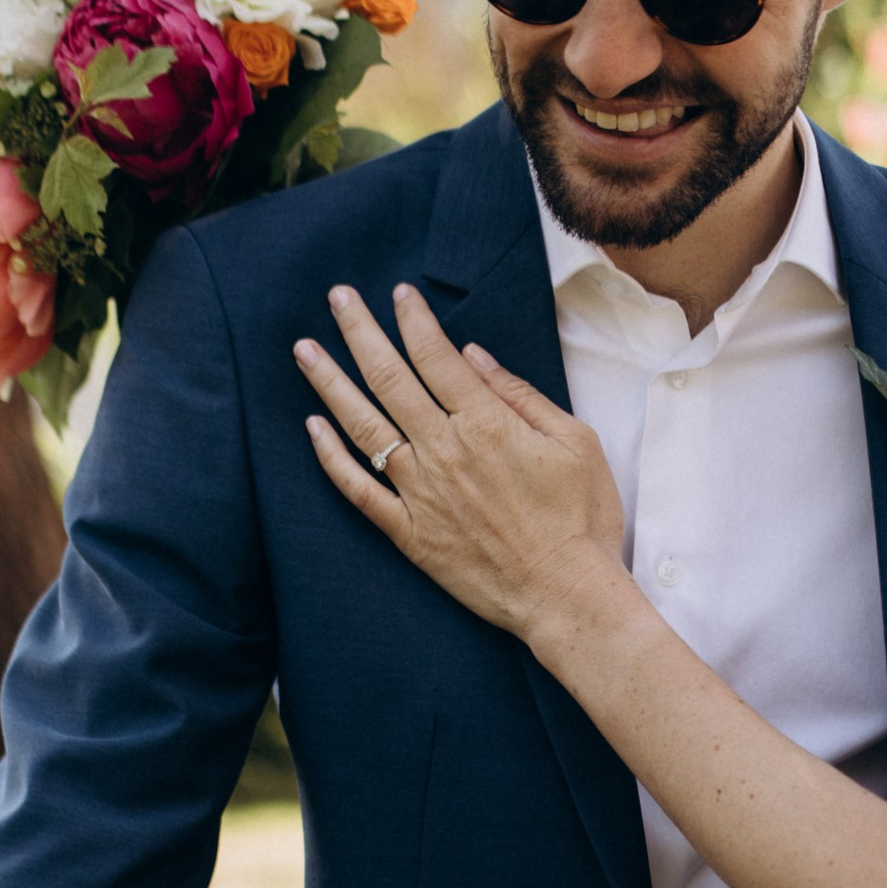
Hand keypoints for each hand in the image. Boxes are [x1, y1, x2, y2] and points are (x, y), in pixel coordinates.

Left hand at [298, 284, 627, 639]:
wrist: (566, 594)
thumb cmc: (582, 519)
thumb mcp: (574, 442)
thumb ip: (520, 395)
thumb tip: (474, 357)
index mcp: (486, 423)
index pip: (437, 355)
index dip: (414, 319)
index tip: (399, 292)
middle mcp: (444, 450)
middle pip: (389, 378)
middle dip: (359, 331)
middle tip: (337, 297)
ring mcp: (421, 492)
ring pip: (362, 426)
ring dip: (330, 383)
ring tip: (304, 350)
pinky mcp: (410, 533)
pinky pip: (358, 490)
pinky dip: (331, 457)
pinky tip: (313, 428)